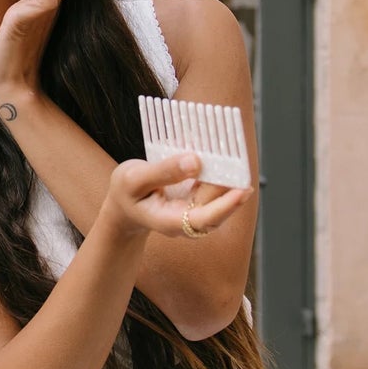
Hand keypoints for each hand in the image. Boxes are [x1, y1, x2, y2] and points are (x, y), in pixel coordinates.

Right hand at [103, 153, 250, 239]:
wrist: (125, 203)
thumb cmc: (126, 192)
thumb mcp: (134, 179)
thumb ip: (163, 171)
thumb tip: (195, 161)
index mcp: (169, 221)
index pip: (203, 220)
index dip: (225, 206)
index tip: (242, 190)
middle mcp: (187, 219)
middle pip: (218, 205)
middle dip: (232, 184)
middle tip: (242, 159)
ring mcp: (195, 208)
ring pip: (219, 194)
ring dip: (229, 172)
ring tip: (234, 148)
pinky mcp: (199, 197)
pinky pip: (215, 183)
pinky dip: (221, 167)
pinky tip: (223, 149)